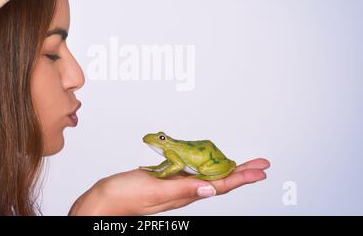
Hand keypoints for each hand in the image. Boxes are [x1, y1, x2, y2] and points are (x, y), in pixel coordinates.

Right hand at [68, 158, 269, 214]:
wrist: (101, 201)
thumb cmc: (122, 197)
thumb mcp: (154, 192)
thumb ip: (182, 190)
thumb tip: (211, 189)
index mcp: (182, 194)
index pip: (219, 185)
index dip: (242, 177)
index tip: (260, 170)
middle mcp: (182, 191)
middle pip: (218, 181)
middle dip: (241, 172)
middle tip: (259, 164)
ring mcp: (173, 186)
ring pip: (206, 177)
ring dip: (225, 169)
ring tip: (241, 164)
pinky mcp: (164, 180)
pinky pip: (190, 172)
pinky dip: (203, 165)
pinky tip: (206, 162)